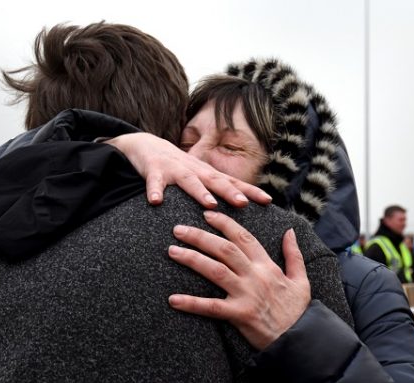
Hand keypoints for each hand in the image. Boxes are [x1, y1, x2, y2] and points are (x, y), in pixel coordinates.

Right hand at [105, 133, 271, 207]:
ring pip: (189, 181)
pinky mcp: (154, 171)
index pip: (233, 182)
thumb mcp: (199, 176)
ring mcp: (174, 169)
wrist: (145, 145)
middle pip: (215, 180)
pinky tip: (155, 202)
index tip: (268, 200)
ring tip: (210, 204)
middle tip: (243, 202)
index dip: (250, 190)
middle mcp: (194, 170)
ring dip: (200, 192)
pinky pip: (154, 182)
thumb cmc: (177, 167)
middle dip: (230, 192)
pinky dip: (154, 191)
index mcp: (207, 173)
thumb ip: (216, 189)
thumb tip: (242, 205)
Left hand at [166, 211, 309, 349]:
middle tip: (178, 229)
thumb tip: (289, 231)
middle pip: (224, 249)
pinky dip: (192, 303)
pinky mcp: (240, 314)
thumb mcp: (300, 279)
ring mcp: (247, 294)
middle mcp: (256, 276)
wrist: (300, 338)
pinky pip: (212, 307)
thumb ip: (294, 254)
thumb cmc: (298, 311)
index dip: (224, 224)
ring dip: (192, 259)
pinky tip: (173, 299)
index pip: (244, 238)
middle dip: (200, 236)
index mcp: (268, 266)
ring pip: (215, 270)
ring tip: (172, 251)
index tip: (207, 214)